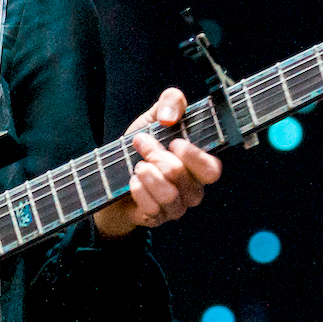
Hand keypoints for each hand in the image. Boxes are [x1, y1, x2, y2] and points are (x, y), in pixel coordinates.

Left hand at [92, 88, 222, 238]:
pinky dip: (137, 190)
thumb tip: (170, 115)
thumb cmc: (139, 148)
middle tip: (142, 146)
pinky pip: (151, 208)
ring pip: (168, 195)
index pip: (212, 169)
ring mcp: (176, 208)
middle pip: (180, 175)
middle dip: (156, 156)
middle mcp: (192, 189)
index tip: (173, 142)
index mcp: (198, 166)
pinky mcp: (156, 219)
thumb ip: (171, 102)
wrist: (110, 176)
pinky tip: (132, 182)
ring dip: (146, 174)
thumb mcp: (153, 118)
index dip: (192, 156)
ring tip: (138, 166)